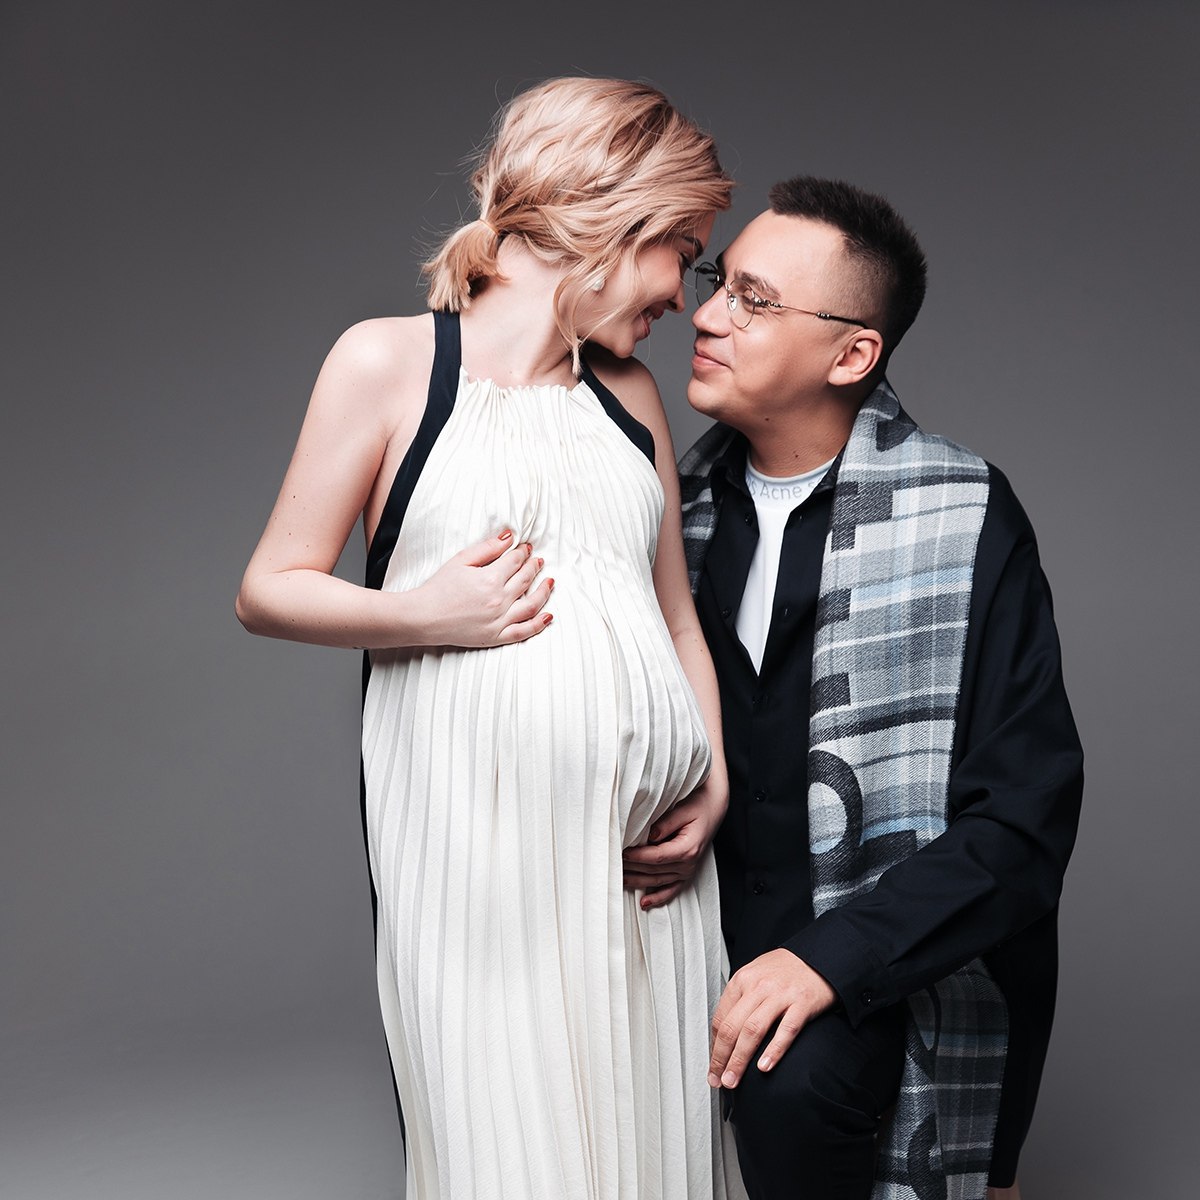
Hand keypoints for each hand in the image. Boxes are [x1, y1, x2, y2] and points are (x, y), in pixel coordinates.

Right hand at [414, 530, 553, 646]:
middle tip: (538, 561)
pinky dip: (539, 624)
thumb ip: (487, 548)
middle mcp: (498, 600)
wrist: (424, 617)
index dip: (523, 552)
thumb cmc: (439, 587)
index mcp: (490, 579)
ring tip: (550, 581)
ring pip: (531, 605)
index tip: (527, 548)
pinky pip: (524, 631)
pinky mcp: (496, 637)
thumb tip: (509, 537)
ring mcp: (499, 620)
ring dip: (544, 591)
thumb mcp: (461, 560)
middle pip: (526, 580)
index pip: (515, 561)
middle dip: (534, 567)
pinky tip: (549, 615)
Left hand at [622, 774, 727, 908]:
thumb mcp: (683, 809)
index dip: (638, 856)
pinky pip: (671, 890)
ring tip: (619, 879)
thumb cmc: (698, 805)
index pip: (656, 856)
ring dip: (638, 882)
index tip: (622, 853)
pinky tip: (643, 903)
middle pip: (654, 870)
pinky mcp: (686, 874)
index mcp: (687, 849)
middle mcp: (688, 864)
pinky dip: (657, 898)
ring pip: (657, 881)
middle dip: (632, 868)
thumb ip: (666, 823)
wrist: (713, 808)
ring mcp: (688, 871)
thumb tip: (650, 836)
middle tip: (612, 865)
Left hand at [708, 949, 835, 1088]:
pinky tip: (764, 1067)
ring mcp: (780, 994)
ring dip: (739, 1059)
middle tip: (718, 1080)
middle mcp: (758, 986)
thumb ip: (740, 999)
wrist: (818, 956)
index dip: (714, 1047)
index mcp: (742, 980)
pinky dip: (774, 1050)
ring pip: (753, 1030)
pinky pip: (786, 1030)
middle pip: (732, 1026)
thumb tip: (723, 1031)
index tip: (713, 1066)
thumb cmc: (785, 970)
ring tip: (733, 1080)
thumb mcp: (755, 975)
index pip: (720, 1018)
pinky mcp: (802, 1003)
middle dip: (721, 1058)